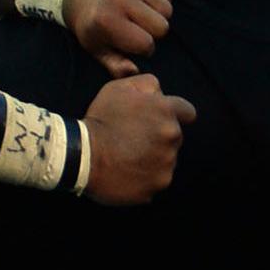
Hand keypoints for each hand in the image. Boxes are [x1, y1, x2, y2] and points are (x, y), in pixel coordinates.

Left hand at [60, 0, 171, 76]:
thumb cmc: (90, 23)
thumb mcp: (96, 49)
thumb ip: (116, 66)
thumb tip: (135, 72)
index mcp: (107, 20)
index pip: (146, 44)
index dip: (143, 49)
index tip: (134, 45)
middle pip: (162, 26)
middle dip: (154, 32)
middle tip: (139, 29)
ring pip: (167, 9)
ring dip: (158, 15)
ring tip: (140, 15)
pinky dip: (159, 0)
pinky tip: (143, 3)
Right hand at [80, 73, 192, 205]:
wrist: (81, 155)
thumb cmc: (99, 119)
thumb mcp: (119, 88)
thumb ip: (147, 84)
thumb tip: (161, 94)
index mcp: (167, 112)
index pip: (188, 112)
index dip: (175, 115)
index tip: (160, 120)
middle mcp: (172, 137)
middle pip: (175, 137)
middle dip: (159, 137)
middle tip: (133, 139)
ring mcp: (167, 164)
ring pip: (166, 160)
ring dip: (153, 158)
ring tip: (128, 157)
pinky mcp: (157, 184)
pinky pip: (155, 180)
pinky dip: (145, 177)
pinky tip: (126, 172)